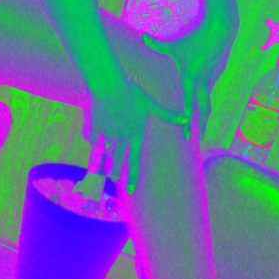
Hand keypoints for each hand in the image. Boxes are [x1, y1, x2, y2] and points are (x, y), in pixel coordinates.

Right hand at [77, 79, 187, 201]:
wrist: (111, 88)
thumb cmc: (133, 94)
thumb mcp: (152, 105)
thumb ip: (168, 115)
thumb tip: (186, 119)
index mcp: (134, 135)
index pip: (133, 161)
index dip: (132, 177)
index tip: (130, 190)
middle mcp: (120, 138)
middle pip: (116, 160)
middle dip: (115, 172)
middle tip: (114, 180)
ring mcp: (107, 133)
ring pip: (104, 153)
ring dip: (103, 163)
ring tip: (103, 171)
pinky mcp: (96, 126)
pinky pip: (93, 138)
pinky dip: (92, 142)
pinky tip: (92, 145)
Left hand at [141, 14, 238, 141]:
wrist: (220, 28)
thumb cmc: (194, 35)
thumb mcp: (173, 43)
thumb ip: (157, 44)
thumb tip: (142, 36)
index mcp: (192, 78)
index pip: (190, 105)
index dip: (188, 122)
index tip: (187, 135)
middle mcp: (204, 81)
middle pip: (205, 108)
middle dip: (204, 124)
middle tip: (203, 138)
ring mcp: (214, 75)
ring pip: (207, 94)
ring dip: (205, 105)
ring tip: (203, 115)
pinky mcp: (218, 69)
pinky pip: (210, 82)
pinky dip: (206, 88)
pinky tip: (207, 87)